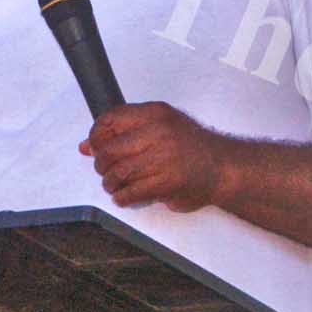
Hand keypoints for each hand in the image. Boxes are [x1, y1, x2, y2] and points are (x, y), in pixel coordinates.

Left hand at [79, 102, 232, 211]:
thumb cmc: (191, 146)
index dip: (97, 135)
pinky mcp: (166, 183)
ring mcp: (163, 158)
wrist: (222, 166)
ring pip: (118, 173)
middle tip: (105, 169)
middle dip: (102, 164)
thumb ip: (125, 132)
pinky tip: (124, 196)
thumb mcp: (161, 126)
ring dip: (111, 183)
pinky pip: (132, 192)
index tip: (95, 145)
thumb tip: (88, 145)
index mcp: (155, 114)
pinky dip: (122, 197)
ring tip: (114, 185)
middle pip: (110, 149)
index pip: (111, 119)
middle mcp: (158, 133)